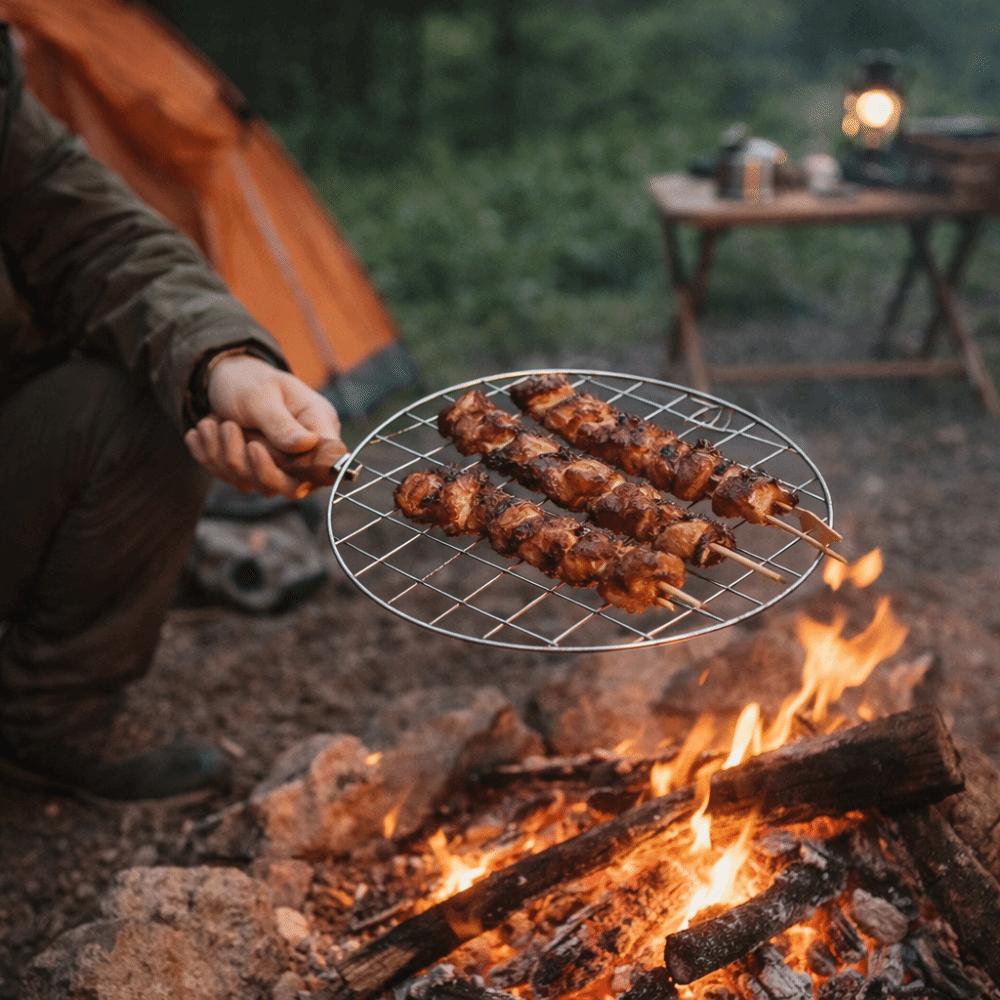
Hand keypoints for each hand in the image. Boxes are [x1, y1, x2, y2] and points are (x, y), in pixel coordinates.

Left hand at [184, 354, 344, 497]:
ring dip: (222, 453)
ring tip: (209, 422)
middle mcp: (304, 453)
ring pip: (254, 483)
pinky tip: (201, 433)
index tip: (256, 447)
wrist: (224, 378)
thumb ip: (282, 424)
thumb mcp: (262, 396)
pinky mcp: (254, 472)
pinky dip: (210, 456)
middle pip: (290, 487)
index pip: (325, 465)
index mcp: (318, 427)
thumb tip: (308, 445)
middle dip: (249, 464)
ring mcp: (279, 466)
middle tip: (227, 427)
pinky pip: (231, 479)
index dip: (298, 469)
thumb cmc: (250, 381)